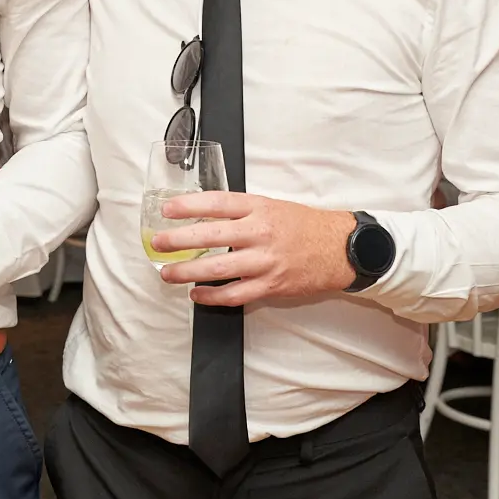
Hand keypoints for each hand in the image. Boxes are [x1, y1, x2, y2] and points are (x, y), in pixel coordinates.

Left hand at [155, 193, 358, 305]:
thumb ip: (240, 210)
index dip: (188, 205)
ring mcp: (266, 261)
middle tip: (158, 243)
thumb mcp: (272, 205)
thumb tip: (202, 214)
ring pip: (219, 268)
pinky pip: (236, 294)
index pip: (217, 203)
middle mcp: (260, 233)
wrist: (340, 248)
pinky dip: (212, 296)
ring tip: (168, 273)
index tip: (166, 210)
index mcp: (259, 208)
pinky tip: (196, 294)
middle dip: (180, 240)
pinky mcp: (272, 285)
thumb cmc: (303, 225)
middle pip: (212, 235)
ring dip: (188, 272)